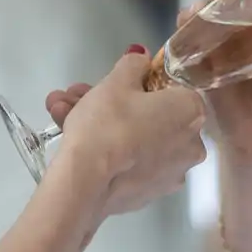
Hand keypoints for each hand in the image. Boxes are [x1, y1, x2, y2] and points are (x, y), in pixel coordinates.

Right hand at [50, 52, 206, 215]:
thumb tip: (141, 57)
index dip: (139, 83)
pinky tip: (69, 137)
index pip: (171, 88)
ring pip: (134, 138)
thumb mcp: (116, 82)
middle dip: (107, 102)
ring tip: (59, 110)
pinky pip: (129, 162)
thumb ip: (132, 65)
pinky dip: (107, 150)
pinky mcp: (150, 193)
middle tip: (75, 94)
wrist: (86, 182)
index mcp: (192, 112)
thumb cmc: (109, 122)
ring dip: (98, 123)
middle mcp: (191, 145)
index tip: (113, 83)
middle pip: (149, 115)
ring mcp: (171, 173)